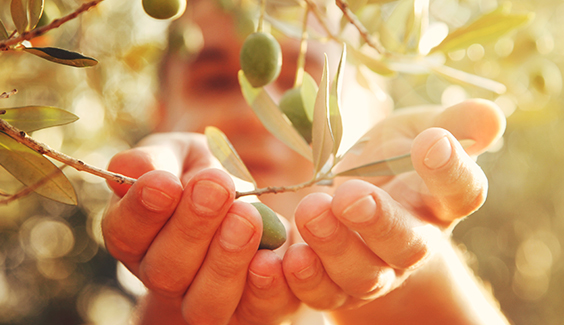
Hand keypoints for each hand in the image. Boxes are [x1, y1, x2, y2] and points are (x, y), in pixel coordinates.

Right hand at [102, 133, 298, 323]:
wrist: (249, 204)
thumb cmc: (205, 176)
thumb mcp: (182, 156)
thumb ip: (158, 158)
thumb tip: (132, 166)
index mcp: (139, 237)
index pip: (124, 234)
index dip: (142, 211)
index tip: (165, 182)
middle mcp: (165, 276)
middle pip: (164, 272)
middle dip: (191, 228)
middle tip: (216, 187)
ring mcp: (206, 299)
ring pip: (204, 304)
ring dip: (225, 261)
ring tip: (246, 216)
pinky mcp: (250, 310)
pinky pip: (256, 313)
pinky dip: (266, 289)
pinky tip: (272, 258)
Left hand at [282, 99, 507, 321]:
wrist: (357, 205)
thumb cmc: (390, 162)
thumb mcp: (413, 132)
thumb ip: (448, 124)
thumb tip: (490, 113)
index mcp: (438, 201)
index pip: (461, 193)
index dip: (451, 171)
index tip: (433, 141)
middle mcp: (412, 243)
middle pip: (407, 245)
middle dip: (380, 222)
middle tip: (351, 196)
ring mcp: (374, 270)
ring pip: (362, 274)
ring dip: (334, 247)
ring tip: (311, 210)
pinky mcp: (334, 286)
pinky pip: (320, 293)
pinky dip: (301, 279)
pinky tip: (283, 256)